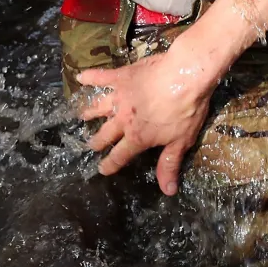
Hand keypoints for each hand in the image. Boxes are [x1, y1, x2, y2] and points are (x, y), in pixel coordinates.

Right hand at [77, 34, 225, 194]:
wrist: (185, 74)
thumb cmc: (187, 109)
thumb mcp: (182, 140)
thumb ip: (170, 164)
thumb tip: (167, 191)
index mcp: (137, 137)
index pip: (119, 156)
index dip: (110, 165)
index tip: (102, 170)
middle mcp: (123, 120)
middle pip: (105, 134)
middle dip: (97, 142)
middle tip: (92, 144)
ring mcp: (119, 97)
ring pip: (99, 108)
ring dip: (90, 112)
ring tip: (83, 115)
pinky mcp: (121, 77)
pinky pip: (101, 77)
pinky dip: (90, 77)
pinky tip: (80, 76)